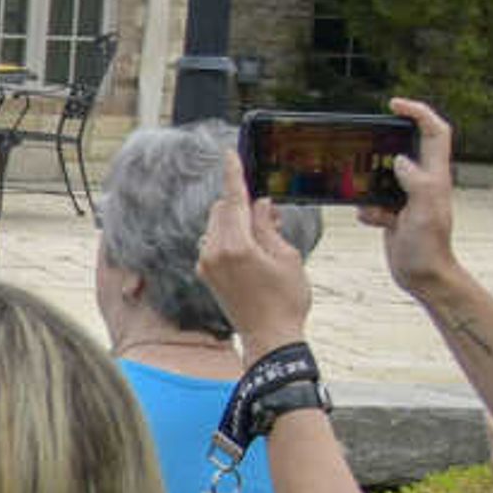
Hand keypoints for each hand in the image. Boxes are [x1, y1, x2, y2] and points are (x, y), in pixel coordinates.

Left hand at [196, 186, 315, 351]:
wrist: (268, 337)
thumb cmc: (286, 298)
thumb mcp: (286, 256)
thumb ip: (267, 226)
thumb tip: (258, 203)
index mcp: (235, 246)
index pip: (233, 201)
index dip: (233, 175)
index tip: (229, 154)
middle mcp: (213, 253)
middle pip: (222, 210)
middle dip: (243, 205)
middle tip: (271, 216)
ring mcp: (206, 265)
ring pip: (216, 226)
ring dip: (237, 222)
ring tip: (266, 239)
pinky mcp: (205, 274)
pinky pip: (214, 243)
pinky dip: (230, 237)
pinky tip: (252, 250)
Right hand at [377, 96, 460, 293]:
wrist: (423, 276)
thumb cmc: (428, 247)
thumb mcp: (424, 212)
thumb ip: (417, 182)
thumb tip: (400, 159)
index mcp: (435, 177)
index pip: (434, 132)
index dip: (418, 112)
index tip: (394, 104)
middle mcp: (423, 182)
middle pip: (407, 146)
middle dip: (385, 145)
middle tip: (366, 146)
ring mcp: (408, 197)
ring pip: (384, 175)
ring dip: (369, 183)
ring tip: (368, 198)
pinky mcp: (394, 212)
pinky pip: (373, 200)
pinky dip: (366, 208)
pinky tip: (373, 221)